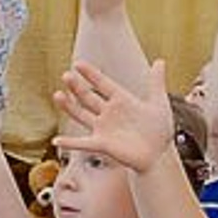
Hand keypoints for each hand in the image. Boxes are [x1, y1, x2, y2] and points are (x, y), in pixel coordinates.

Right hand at [53, 57, 176, 173]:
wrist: (159, 156)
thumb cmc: (159, 130)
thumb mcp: (158, 103)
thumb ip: (156, 82)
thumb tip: (160, 61)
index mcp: (121, 100)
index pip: (103, 84)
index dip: (91, 75)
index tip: (78, 64)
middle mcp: (108, 113)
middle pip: (88, 97)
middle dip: (77, 87)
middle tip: (66, 76)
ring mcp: (103, 129)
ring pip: (81, 115)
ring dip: (69, 107)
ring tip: (57, 95)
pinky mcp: (102, 145)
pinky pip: (83, 143)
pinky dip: (70, 143)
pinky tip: (56, 140)